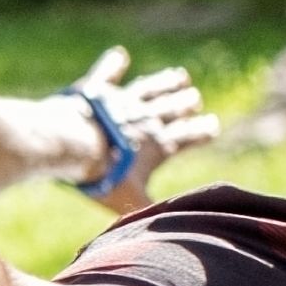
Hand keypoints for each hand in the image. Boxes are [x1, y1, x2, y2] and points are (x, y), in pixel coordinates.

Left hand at [66, 44, 216, 199]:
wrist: (72, 145)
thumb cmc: (102, 176)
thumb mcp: (130, 200)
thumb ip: (150, 211)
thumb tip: (169, 231)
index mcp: (156, 144)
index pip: (186, 136)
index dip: (201, 132)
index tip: (213, 126)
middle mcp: (144, 118)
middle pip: (171, 109)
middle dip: (184, 104)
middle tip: (194, 99)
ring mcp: (121, 102)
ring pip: (150, 89)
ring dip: (164, 83)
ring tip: (179, 76)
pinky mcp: (95, 90)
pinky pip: (107, 73)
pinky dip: (113, 64)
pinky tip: (119, 54)